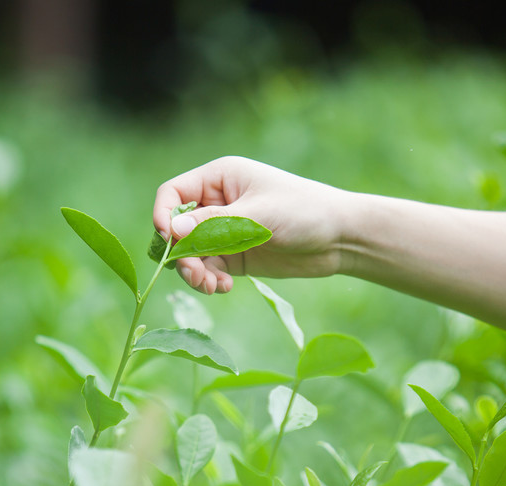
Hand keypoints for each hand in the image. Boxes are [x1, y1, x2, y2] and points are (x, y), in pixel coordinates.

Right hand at [153, 156, 349, 293]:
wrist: (340, 238)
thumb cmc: (303, 211)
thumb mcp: (257, 215)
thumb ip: (214, 223)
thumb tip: (172, 230)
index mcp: (219, 178)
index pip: (173, 193)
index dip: (164, 216)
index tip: (170, 240)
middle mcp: (217, 202)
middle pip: (177, 228)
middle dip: (181, 254)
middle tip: (196, 274)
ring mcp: (225, 231)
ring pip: (190, 253)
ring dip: (194, 272)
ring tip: (211, 285)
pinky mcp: (235, 256)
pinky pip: (208, 269)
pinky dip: (209, 280)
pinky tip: (223, 287)